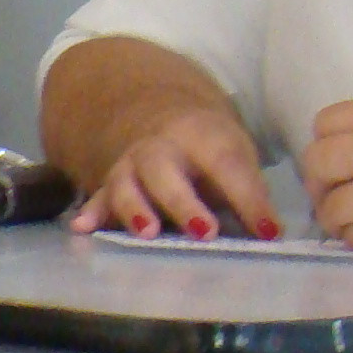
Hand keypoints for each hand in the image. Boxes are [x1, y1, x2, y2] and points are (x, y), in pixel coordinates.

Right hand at [68, 97, 282, 242]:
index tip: (269, 231)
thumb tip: (270, 233)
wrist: (162, 119)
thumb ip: (249, 192)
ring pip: (126, 184)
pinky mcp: (112, 184)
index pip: (226, 165)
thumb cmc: (209, 148)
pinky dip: (91, 214)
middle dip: (184, 203)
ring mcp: (130, 165)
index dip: (249, 199)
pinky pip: (98, 198)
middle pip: (165, 171)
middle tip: (204, 233)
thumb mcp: (236, 155)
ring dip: (135, 209)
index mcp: (201, 134)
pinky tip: (82, 229)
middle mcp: (160, 147)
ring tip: (147, 233)